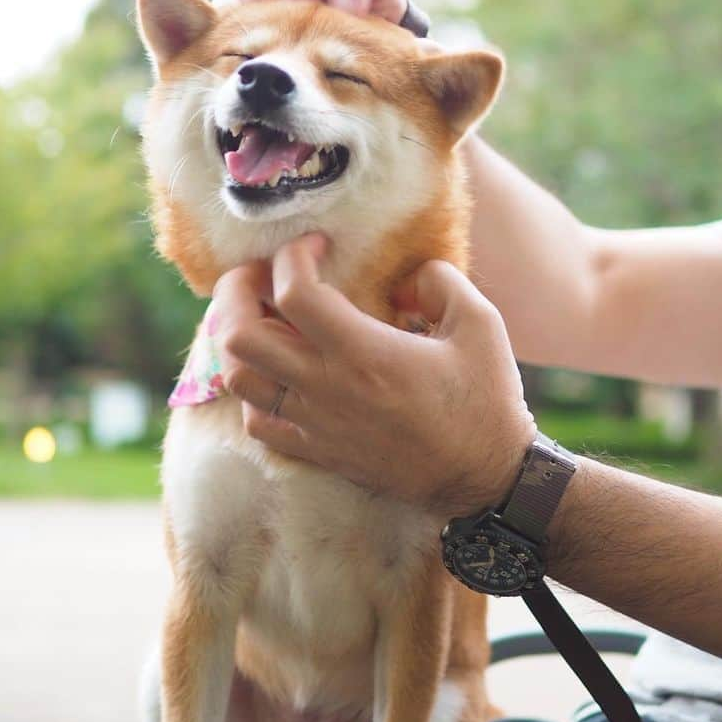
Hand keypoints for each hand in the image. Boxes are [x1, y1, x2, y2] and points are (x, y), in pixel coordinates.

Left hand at [211, 236, 536, 513]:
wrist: (483, 476)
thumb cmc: (484, 400)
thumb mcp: (480, 322)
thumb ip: (439, 281)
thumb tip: (403, 277)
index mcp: (362, 351)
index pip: (293, 291)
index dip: (292, 255)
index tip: (317, 245)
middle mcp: (326, 387)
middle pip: (239, 334)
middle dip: (237, 291)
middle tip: (262, 274)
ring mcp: (314, 424)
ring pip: (237, 378)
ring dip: (237, 340)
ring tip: (261, 318)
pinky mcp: (316, 452)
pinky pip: (256, 422)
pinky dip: (253, 392)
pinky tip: (278, 372)